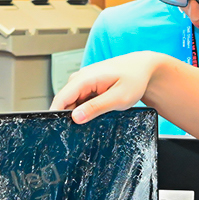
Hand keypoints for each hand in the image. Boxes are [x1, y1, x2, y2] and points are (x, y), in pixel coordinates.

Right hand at [50, 51, 167, 122]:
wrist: (143, 68)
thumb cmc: (134, 78)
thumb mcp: (118, 98)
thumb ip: (96, 107)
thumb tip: (76, 117)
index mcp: (85, 78)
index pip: (60, 99)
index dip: (55, 116)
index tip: (59, 131)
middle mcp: (80, 78)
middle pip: (64, 103)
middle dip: (69, 118)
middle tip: (85, 129)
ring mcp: (82, 82)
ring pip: (72, 104)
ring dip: (79, 114)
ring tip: (97, 117)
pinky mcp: (87, 87)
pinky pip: (79, 101)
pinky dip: (85, 110)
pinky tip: (97, 113)